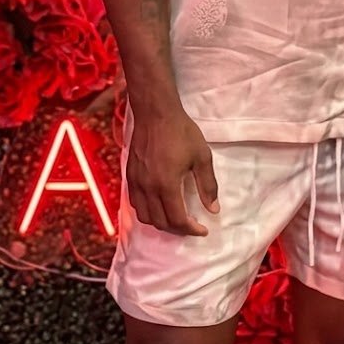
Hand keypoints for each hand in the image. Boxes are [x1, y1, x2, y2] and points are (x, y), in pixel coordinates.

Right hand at [125, 109, 219, 235]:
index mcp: (166, 184)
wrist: (156, 113)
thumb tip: (213, 209)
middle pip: (160, 222)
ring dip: (161, 223)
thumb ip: (207, 185)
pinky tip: (158, 206)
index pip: (177, 219)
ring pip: (144, 217)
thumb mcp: (201, 156)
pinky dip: (147, 212)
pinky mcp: (129, 176)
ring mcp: (135, 183)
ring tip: (176, 220)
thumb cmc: (181, 132)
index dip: (191, 229)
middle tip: (192, 227)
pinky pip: (135, 204)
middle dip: (178, 230)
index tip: (203, 229)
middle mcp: (147, 188)